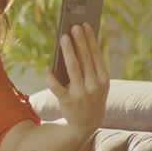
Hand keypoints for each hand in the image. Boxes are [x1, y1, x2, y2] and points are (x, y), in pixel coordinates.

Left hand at [45, 22, 109, 139]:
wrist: (86, 125)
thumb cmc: (91, 97)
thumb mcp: (98, 84)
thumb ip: (91, 67)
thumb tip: (79, 43)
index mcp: (103, 79)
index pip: (96, 55)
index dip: (90, 39)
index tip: (85, 25)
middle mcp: (94, 86)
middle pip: (85, 59)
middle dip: (80, 41)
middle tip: (74, 26)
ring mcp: (81, 94)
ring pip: (73, 68)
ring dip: (68, 51)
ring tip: (63, 37)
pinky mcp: (67, 102)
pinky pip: (57, 86)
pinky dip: (51, 76)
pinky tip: (48, 67)